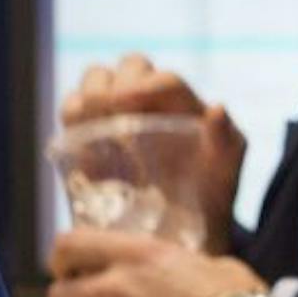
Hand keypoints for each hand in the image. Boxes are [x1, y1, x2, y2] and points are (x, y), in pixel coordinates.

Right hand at [61, 54, 245, 250]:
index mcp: (186, 104)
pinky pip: (73, 113)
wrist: (182, 231)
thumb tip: (216, 107)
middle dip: (115, 85)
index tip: (123, 103)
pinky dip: (72, 123)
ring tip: (96, 132)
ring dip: (89, 100)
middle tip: (109, 117)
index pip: (164, 80)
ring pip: (95, 80)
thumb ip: (225, 139)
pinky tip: (87, 154)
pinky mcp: (91, 135)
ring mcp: (120, 114)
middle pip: (128, 65)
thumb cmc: (209, 195)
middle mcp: (153, 101)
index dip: (142, 85)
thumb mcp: (225, 170)